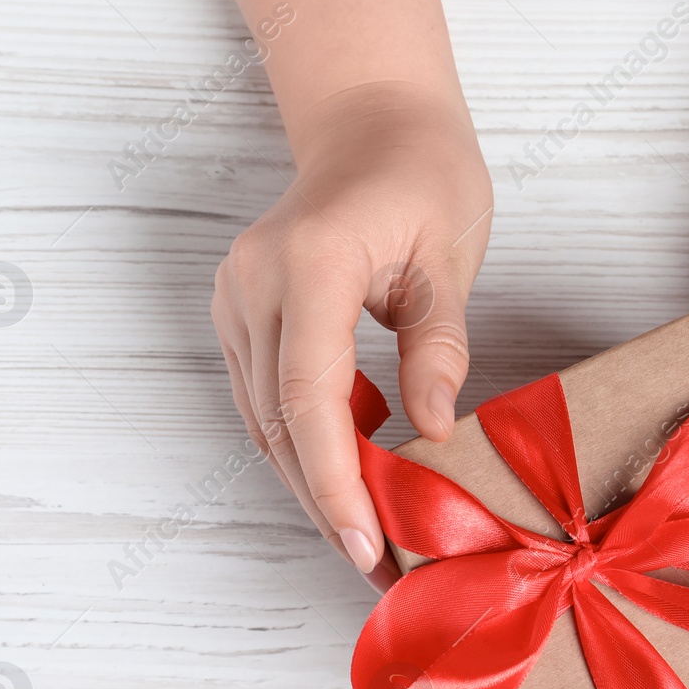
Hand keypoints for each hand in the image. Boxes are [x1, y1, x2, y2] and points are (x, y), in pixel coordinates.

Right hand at [211, 81, 491, 589]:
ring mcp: (237, 298)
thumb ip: (438, 344)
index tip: (368, 543)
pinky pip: (268, 399)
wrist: (373, 123)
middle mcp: (254, 284)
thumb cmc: (422, 176)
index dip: (336, 482)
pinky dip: (308, 445)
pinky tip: (352, 478)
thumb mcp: (450, 256)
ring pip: (267, 422)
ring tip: (369, 538)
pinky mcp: (241, 312)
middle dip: (328, 503)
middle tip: (379, 565)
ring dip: (315, 484)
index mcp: (309, 264)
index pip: (310, 399)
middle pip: (281, 424)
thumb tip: (434, 432)